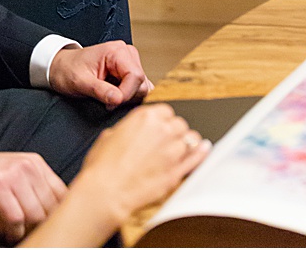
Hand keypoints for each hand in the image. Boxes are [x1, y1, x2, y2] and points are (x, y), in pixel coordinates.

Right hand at [0, 151, 65, 241]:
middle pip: (51, 205)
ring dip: (27, 231)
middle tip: (31, 234)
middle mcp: (28, 166)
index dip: (58, 214)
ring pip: (36, 213)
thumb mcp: (13, 177)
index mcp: (35, 163)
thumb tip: (55, 214)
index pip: (62, 192)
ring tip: (18, 235)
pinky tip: (7, 235)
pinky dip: (13, 232)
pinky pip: (17, 219)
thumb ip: (33, 189)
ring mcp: (13, 174)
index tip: (50, 227)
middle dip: (41, 225)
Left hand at [48, 40, 152, 106]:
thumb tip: (118, 99)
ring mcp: (129, 62)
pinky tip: (115, 97)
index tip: (111, 104)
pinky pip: (138, 87)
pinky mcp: (128, 71)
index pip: (136, 76)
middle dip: (126, 97)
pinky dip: (129, 96)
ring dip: (128, 97)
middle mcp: (127, 54)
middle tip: (107, 102)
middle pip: (141, 82)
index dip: (126, 94)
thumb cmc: (68, 70)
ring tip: (109, 98)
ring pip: (142, 86)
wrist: (60, 67)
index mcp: (117, 51)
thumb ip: (100, 90)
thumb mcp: (80, 82)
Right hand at [70, 104, 210, 231]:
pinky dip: (201, 153)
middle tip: (165, 142)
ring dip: (186, 143)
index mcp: (146, 117)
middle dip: (174, 132)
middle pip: (180, 124)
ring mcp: (173, 151)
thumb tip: (130, 132)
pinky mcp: (177, 172)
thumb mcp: (109, 136)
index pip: (166, 111)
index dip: (162, 121)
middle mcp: (163, 130)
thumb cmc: (102, 168)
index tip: (159, 128)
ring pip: (190, 139)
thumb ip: (127, 129)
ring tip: (179, 149)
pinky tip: (204, 150)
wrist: (105, 193)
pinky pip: (196, 158)